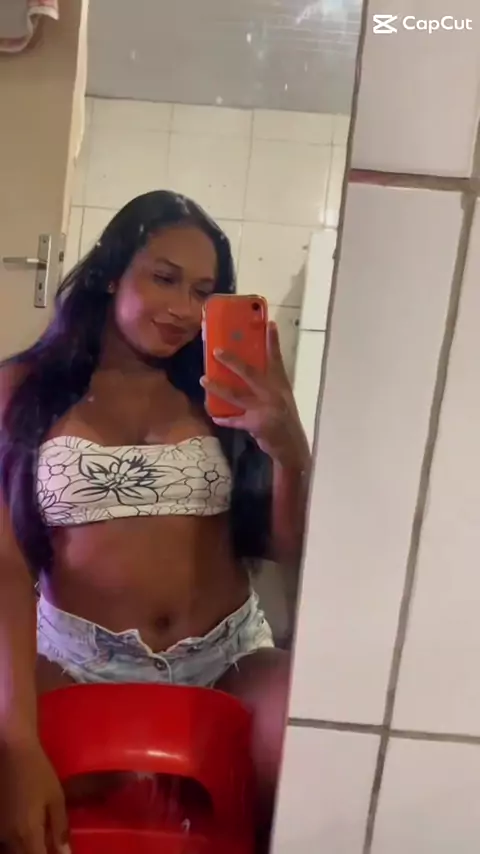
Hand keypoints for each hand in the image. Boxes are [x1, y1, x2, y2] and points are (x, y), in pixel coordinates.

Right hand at [0, 736, 68, 853]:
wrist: (12, 750)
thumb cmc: (38, 772)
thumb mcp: (55, 798)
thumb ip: (59, 828)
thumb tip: (65, 853)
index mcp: (27, 833)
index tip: (57, 853)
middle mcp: (8, 837)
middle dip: (37, 853)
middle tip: (48, 845)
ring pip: (12, 850)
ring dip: (25, 848)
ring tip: (39, 837)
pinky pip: (5, 840)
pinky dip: (15, 841)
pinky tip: (25, 831)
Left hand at [202, 321, 308, 468]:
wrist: (291, 446)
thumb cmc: (284, 418)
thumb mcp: (282, 397)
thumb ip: (267, 384)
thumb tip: (242, 370)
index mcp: (280, 384)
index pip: (277, 358)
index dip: (273, 341)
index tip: (269, 323)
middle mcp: (273, 393)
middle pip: (250, 373)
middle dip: (232, 361)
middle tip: (216, 351)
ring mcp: (264, 408)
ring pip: (236, 395)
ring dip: (217, 388)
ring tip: (203, 379)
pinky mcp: (256, 424)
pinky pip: (235, 420)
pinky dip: (224, 417)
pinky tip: (214, 414)